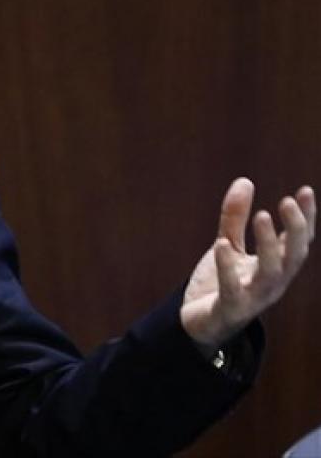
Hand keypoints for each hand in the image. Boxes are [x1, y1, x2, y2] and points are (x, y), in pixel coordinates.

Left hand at [181, 178, 315, 351]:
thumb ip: (234, 217)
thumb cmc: (220, 284)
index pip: (297, 241)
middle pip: (293, 256)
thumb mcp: (229, 245)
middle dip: (296, 229)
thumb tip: (244, 180)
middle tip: (288, 201)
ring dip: (269, 244)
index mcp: (275, 267)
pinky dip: (228, 268)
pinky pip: (233, 289)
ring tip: (262, 216)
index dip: (305, 218)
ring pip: (271, 272)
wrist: (198, 324)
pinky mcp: (230, 308)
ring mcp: (253, 297)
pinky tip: (222, 245)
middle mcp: (271, 282)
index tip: (306, 190)